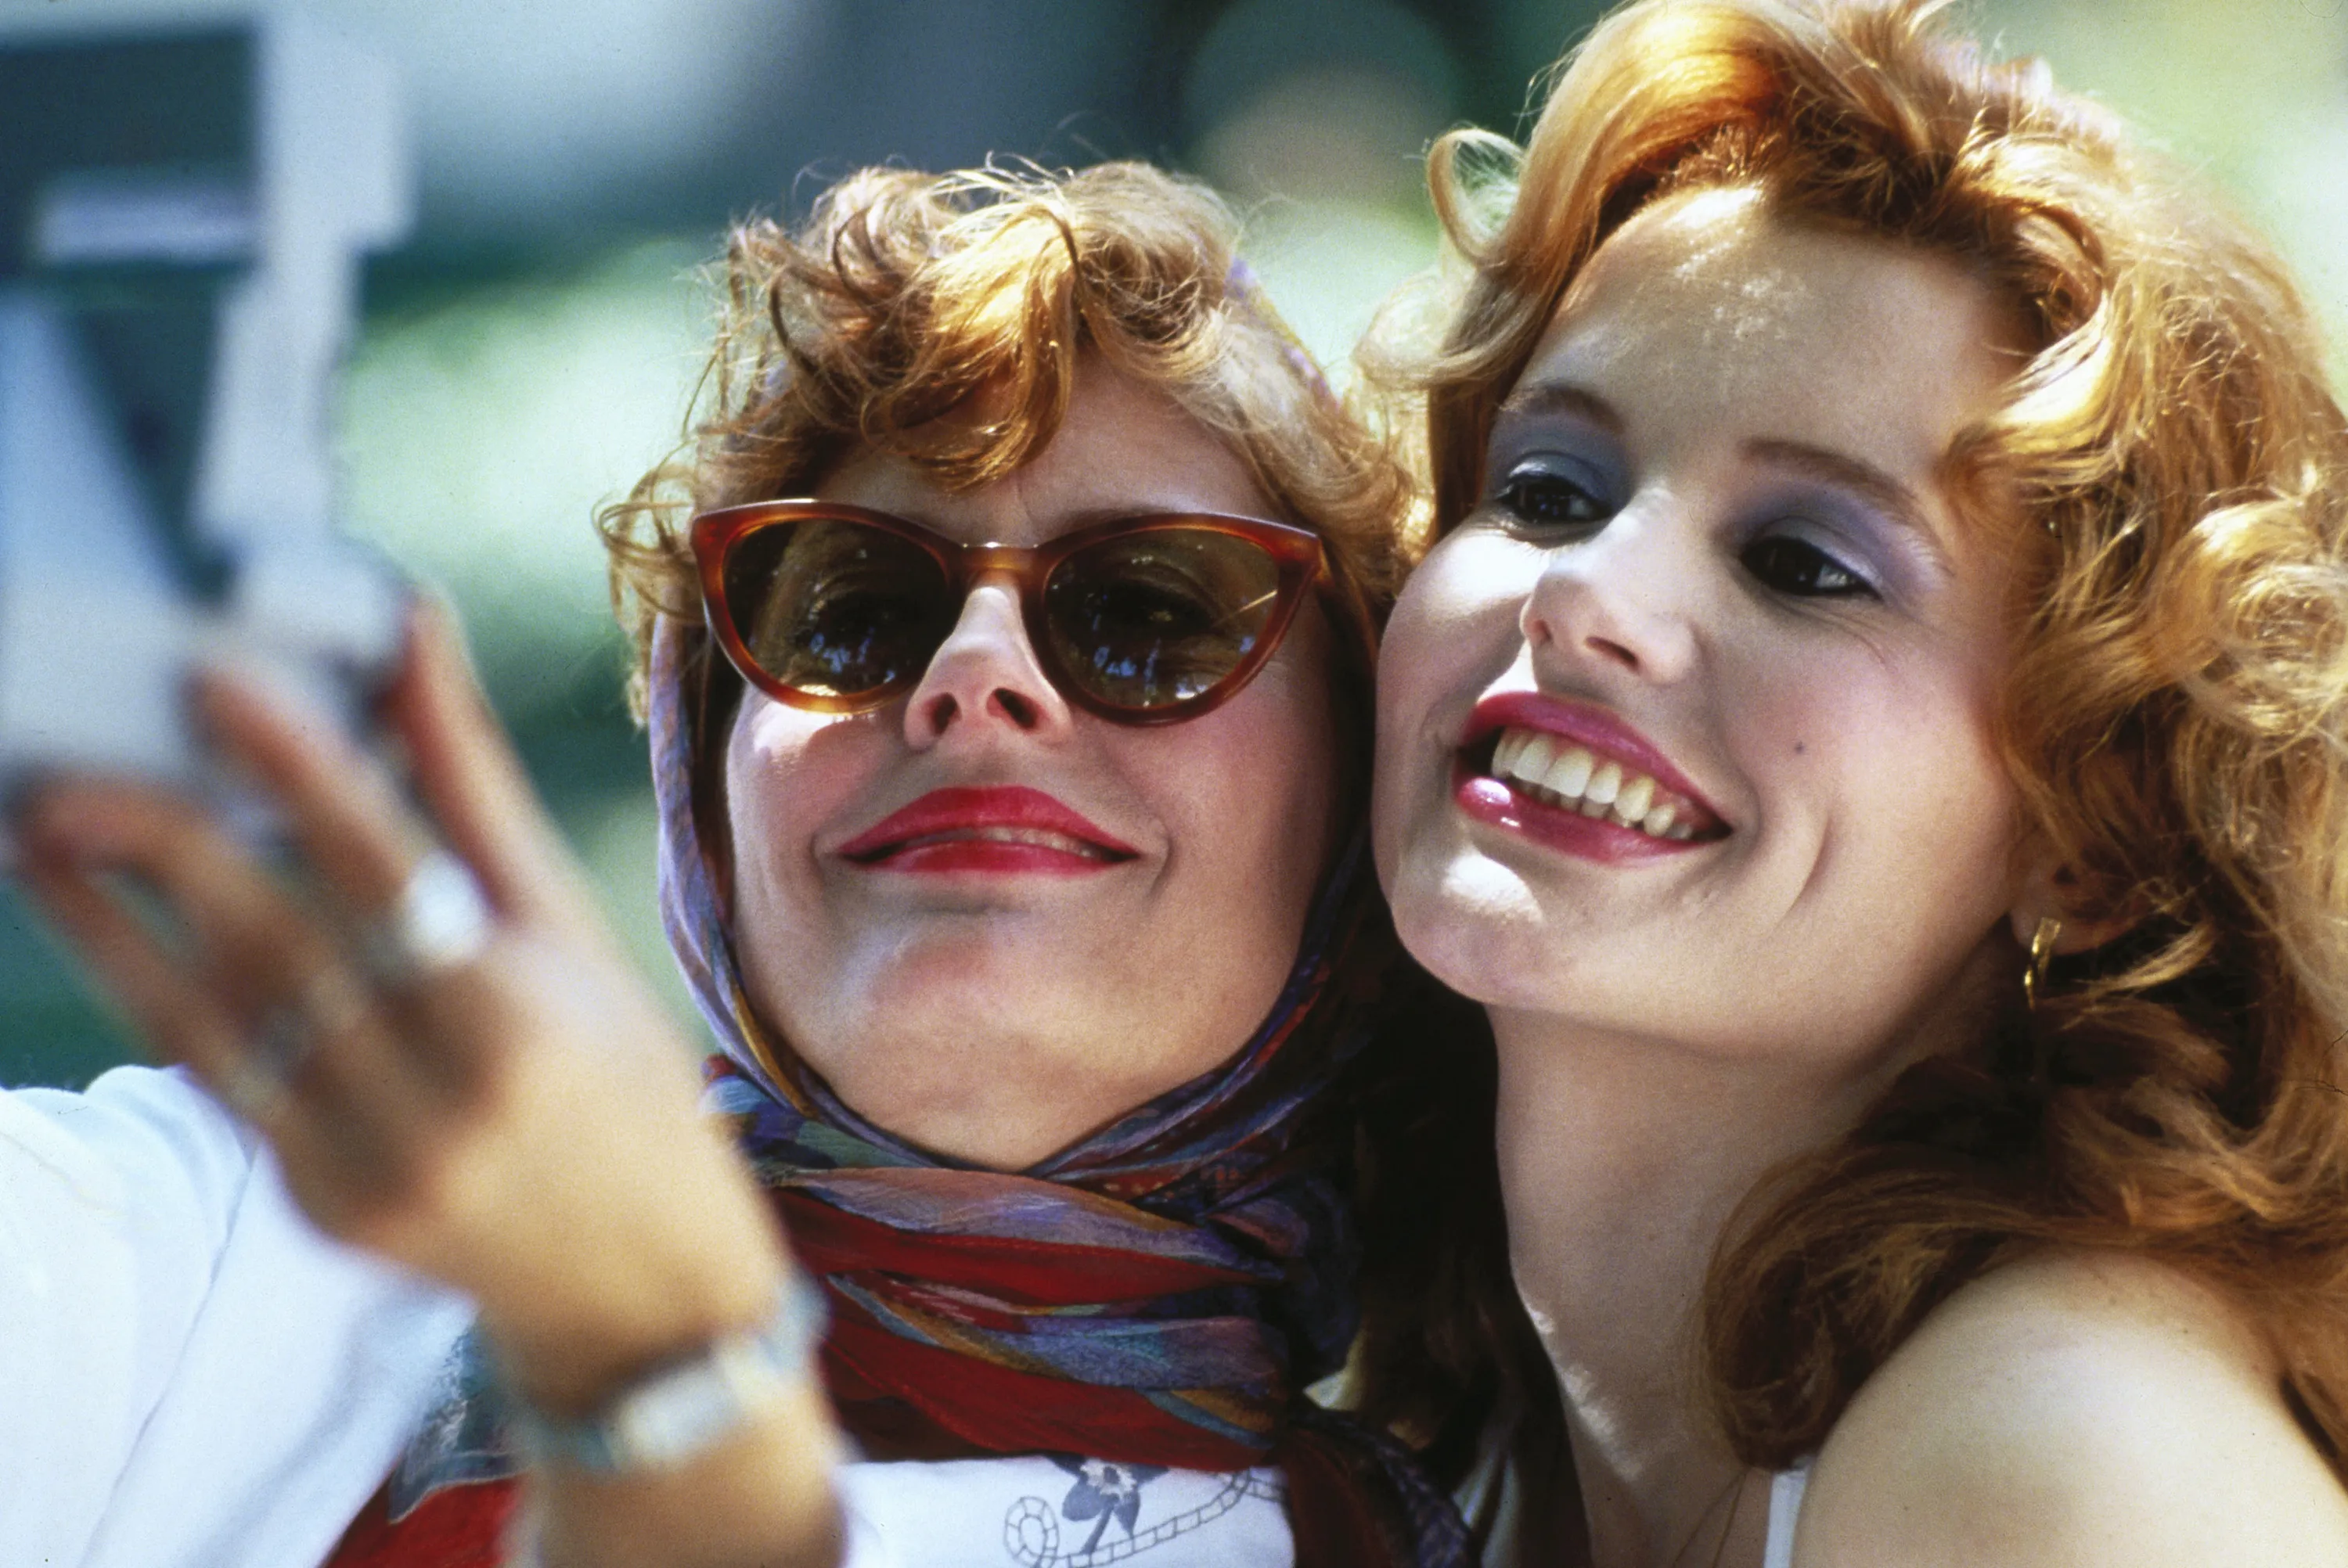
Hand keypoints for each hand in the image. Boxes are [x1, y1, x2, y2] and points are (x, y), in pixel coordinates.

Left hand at [15, 601, 788, 1413]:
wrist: (641, 1280)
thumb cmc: (621, 1076)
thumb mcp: (569, 930)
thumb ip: (473, 789)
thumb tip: (413, 631)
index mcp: (520, 1019)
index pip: (391, 872)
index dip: (300, 773)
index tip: (214, 684)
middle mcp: (439, 1102)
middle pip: (278, 950)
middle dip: (163, 852)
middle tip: (66, 775)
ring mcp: (368, 1169)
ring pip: (216, 1023)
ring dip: (112, 929)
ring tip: (42, 841)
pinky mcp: (319, 1211)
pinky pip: (226, 1086)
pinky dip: (163, 1001)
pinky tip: (112, 934)